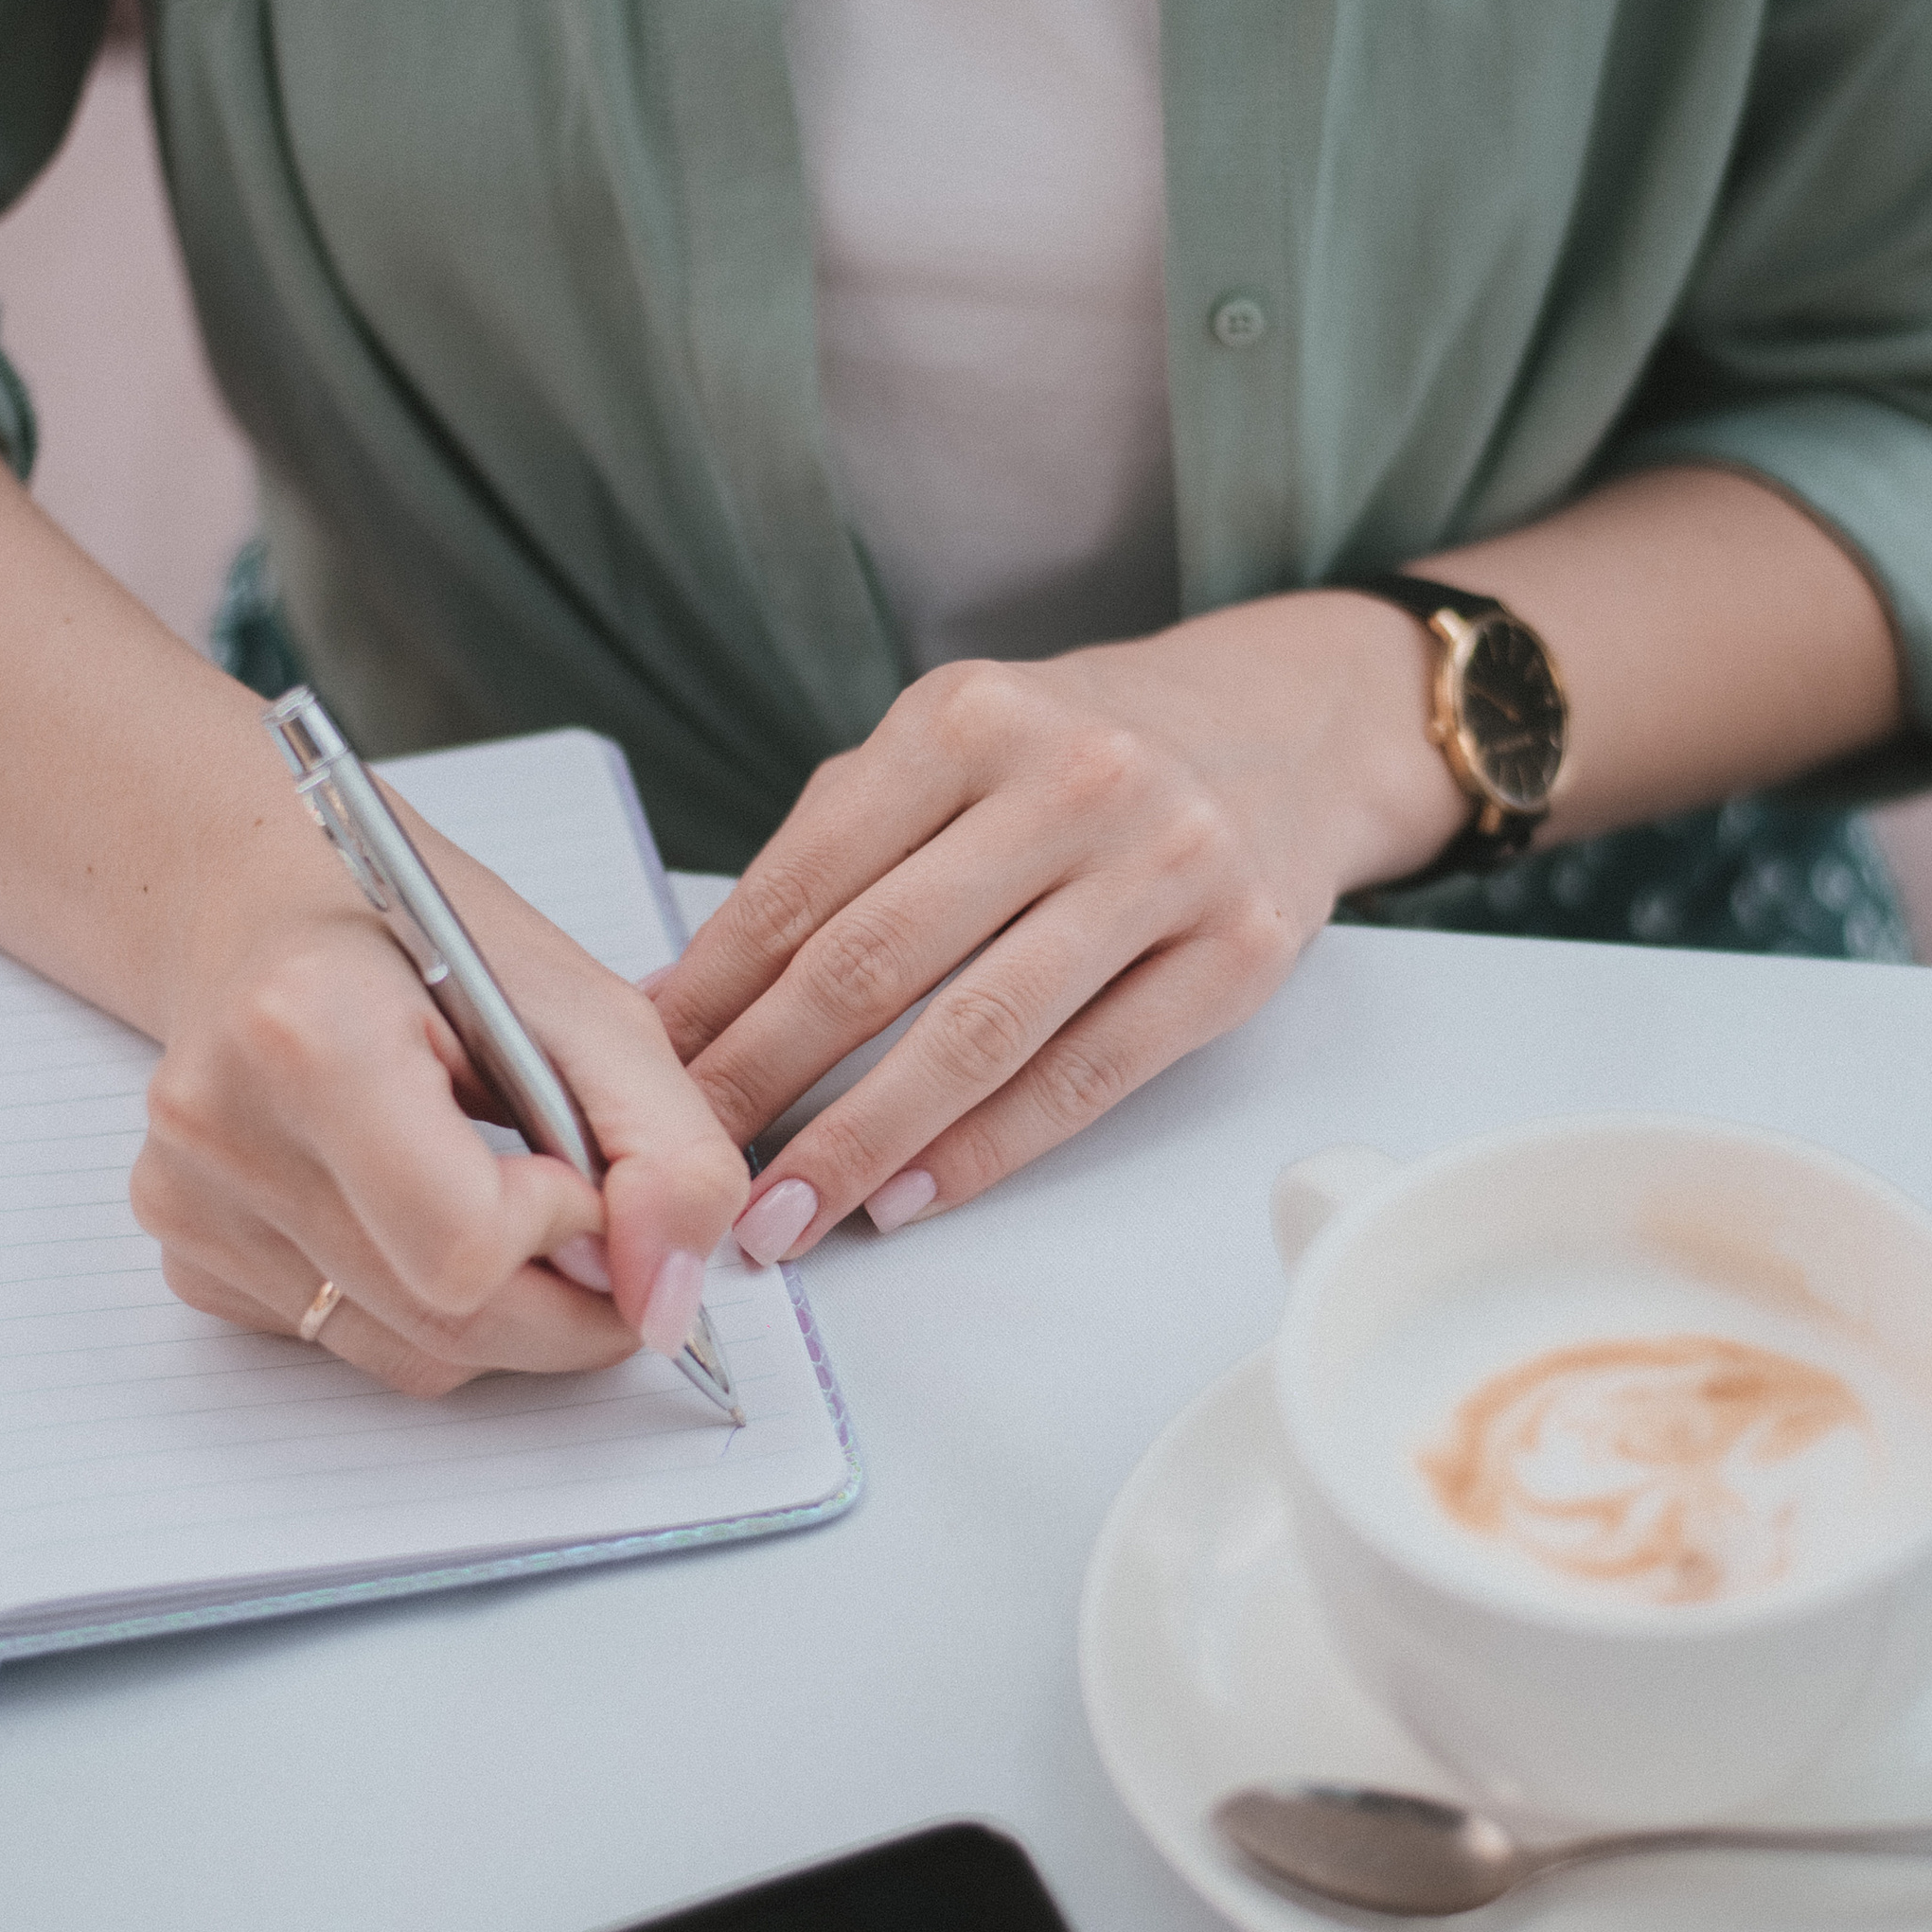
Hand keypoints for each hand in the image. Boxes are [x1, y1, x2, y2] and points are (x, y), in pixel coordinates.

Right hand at [132, 817, 748, 1397]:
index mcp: (309, 1032)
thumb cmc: (423, 940)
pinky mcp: (188, 1255)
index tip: (580, 1165)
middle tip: (604, 1230)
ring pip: (411, 1356)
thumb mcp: (587, 1006)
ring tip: (508, 1196)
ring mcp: (189, 1204)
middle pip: (446, 1324)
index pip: (466, 1246)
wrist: (269, 907)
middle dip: (567, 1301)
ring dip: (505, 1309)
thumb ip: (666, 1150)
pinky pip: (353, 1345)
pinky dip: (422, 1303)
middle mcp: (223, 1128)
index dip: (566, 1229)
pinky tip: (419, 1207)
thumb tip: (667, 1303)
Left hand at [652, 593, 1465, 1261]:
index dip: (712, 994)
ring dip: (864, 1140)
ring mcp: (1166, 863)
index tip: (646, 1077)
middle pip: (877, 959)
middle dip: (764, 1079)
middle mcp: (1071, 778)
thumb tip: (682, 1001)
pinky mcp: (1238, 950)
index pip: (806, 880)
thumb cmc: (1080, 755)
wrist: (1285, 727)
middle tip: (693, 1168)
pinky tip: (912, 1195)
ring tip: (786, 1213)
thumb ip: (829, 854)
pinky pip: (1089, 1075)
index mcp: (967, 719)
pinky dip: (988, 1149)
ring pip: (980, 1031)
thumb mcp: (950, 748)